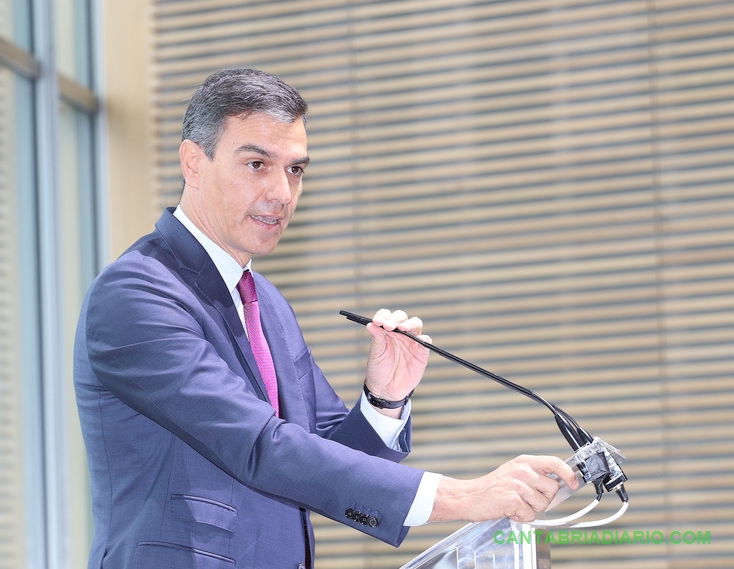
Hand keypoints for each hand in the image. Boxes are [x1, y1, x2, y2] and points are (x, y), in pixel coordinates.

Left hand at [364, 309, 430, 416]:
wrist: (386, 390)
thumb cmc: (379, 370)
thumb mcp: (376, 354)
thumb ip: (376, 338)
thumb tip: (370, 324)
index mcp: (387, 331)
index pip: (386, 316)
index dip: (383, 315)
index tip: (377, 321)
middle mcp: (400, 333)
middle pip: (402, 317)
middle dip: (396, 318)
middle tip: (388, 326)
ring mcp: (411, 342)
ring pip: (416, 324)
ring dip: (410, 324)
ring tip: (402, 328)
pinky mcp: (421, 352)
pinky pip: (426, 342)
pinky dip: (424, 339)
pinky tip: (419, 340)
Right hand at [428, 455, 577, 522]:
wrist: (469, 496)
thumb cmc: (492, 487)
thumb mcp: (513, 472)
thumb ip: (534, 474)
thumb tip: (558, 483)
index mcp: (524, 462)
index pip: (554, 462)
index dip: (567, 474)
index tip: (573, 483)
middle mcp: (522, 470)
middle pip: (552, 489)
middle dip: (543, 498)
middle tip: (526, 498)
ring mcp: (517, 484)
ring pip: (543, 504)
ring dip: (531, 509)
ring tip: (515, 503)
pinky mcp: (513, 499)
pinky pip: (530, 515)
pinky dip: (521, 517)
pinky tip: (510, 510)